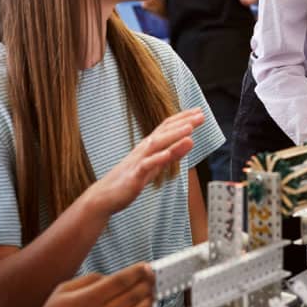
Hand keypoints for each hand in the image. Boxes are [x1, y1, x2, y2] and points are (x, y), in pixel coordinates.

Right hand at [24, 263, 154, 306]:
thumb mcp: (62, 291)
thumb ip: (87, 280)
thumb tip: (107, 277)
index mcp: (89, 299)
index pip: (121, 281)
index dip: (137, 271)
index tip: (145, 266)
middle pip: (133, 295)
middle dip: (146, 283)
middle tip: (151, 276)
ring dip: (147, 300)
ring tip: (150, 292)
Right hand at [85, 108, 203, 216]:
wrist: (105, 195)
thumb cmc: (131, 178)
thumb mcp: (156, 164)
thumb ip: (173, 153)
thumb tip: (190, 141)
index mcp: (149, 145)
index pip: (167, 127)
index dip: (183, 118)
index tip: (199, 111)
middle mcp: (144, 149)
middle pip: (164, 132)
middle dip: (183, 123)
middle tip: (201, 115)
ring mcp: (138, 161)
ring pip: (156, 144)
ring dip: (173, 136)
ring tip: (190, 129)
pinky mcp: (134, 176)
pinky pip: (145, 166)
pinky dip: (157, 159)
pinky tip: (168, 154)